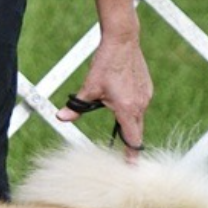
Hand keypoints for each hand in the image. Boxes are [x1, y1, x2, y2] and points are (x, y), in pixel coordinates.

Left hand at [57, 0, 152, 160]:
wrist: (122, 40)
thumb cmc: (106, 63)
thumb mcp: (88, 88)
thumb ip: (77, 107)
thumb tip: (61, 117)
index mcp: (127, 109)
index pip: (132, 140)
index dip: (131, 155)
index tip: (131, 167)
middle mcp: (140, 104)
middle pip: (136, 131)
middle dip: (129, 142)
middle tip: (125, 155)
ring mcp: (146, 96)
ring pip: (137, 117)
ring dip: (127, 121)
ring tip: (115, 112)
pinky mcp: (147, 88)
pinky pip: (140, 105)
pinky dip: (131, 108)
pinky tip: (120, 98)